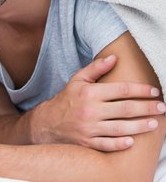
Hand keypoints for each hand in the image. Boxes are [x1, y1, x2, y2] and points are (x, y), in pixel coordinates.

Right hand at [31, 55, 164, 150]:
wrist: (47, 123)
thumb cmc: (67, 99)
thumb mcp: (77, 80)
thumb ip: (96, 68)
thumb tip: (114, 57)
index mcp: (89, 93)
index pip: (121, 90)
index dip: (140, 90)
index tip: (154, 91)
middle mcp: (90, 111)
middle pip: (126, 109)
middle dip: (147, 108)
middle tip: (161, 107)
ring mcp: (89, 128)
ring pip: (121, 128)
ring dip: (140, 126)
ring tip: (154, 123)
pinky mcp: (87, 143)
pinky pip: (108, 145)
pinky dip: (121, 144)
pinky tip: (132, 141)